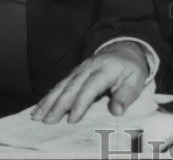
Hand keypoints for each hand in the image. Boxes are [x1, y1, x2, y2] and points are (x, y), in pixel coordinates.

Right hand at [31, 41, 148, 123]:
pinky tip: (38, 108)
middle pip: (72, 87)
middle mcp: (89, 68)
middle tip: (48, 122)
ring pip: (62, 86)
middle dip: (58, 105)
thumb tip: (117, 111)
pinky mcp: (74, 73)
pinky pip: (59, 85)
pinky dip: (48, 97)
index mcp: (106, 69)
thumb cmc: (131, 69)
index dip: (80, 103)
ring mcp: (80, 69)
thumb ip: (126, 96)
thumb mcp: (136, 81)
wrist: (124, 51)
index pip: (91, 87)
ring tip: (37, 117)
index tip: (72, 119)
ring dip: (48, 101)